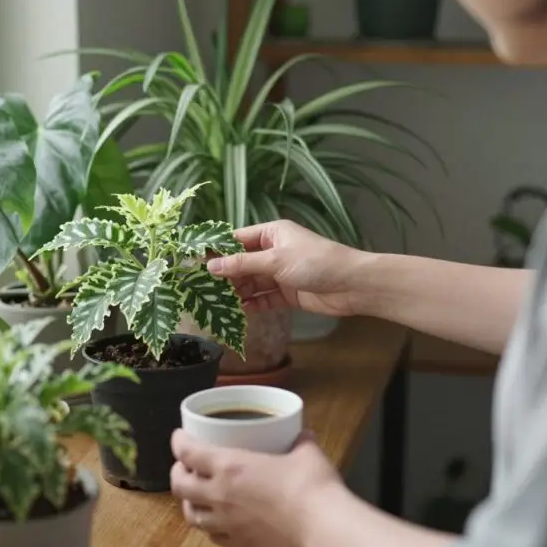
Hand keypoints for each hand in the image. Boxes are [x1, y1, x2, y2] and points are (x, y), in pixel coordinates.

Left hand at [170, 429, 344, 546]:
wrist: (321, 527)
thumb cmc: (311, 487)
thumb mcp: (306, 454)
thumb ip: (300, 442)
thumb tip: (303, 434)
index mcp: (229, 467)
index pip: (188, 452)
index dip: (178, 442)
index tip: (179, 436)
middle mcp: (220, 496)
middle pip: (179, 486)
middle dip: (177, 473)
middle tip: (184, 466)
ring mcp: (227, 523)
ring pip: (191, 515)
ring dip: (188, 503)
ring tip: (195, 496)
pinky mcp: (240, 544)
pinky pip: (213, 536)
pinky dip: (209, 526)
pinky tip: (218, 521)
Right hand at [207, 220, 369, 317]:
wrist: (351, 286)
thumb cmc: (315, 262)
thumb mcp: (275, 260)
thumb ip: (242, 264)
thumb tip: (211, 266)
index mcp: (272, 233)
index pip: (237, 239)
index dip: (217, 250)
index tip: (195, 262)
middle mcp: (274, 251)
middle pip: (242, 263)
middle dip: (225, 276)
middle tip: (201, 288)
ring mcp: (280, 273)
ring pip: (251, 282)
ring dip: (236, 292)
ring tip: (215, 303)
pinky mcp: (287, 293)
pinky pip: (263, 298)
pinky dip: (251, 304)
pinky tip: (237, 312)